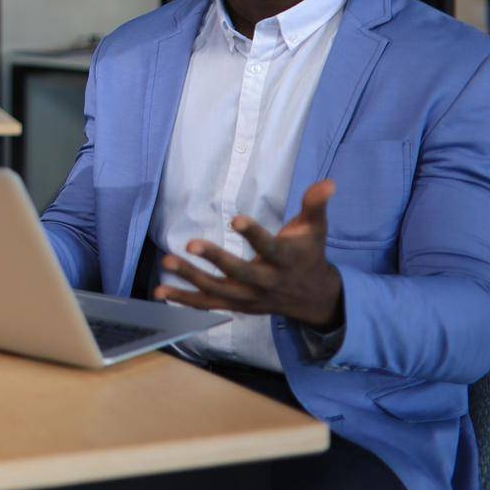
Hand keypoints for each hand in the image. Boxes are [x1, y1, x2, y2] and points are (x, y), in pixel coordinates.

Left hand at [154, 179, 343, 330]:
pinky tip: (161, 292)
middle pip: (239, 272)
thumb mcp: (316, 230)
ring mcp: (250, 298)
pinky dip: (185, 300)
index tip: (236, 219)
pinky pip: (208, 305)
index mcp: (284, 260)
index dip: (253, 234)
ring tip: (167, 262)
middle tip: (190, 244)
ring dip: (191, 279)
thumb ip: (316, 205)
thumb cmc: (309, 255)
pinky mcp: (237, 306)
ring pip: (218, 291)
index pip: (268, 246)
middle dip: (215, 259)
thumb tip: (328, 183)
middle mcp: (266, 282)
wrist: (314, 298)